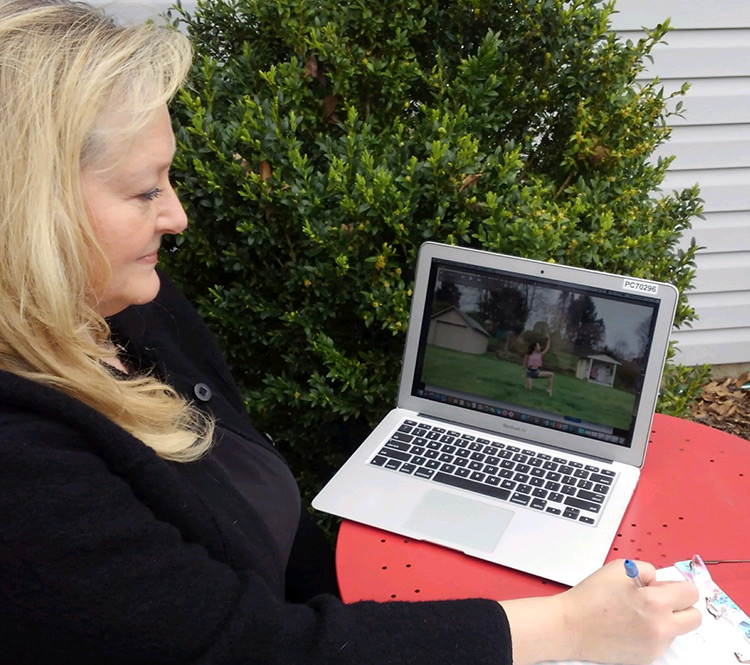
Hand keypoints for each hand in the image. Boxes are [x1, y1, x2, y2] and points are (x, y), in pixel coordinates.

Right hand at [559, 559, 700, 663]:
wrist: (571, 626)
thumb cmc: (590, 598)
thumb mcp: (618, 568)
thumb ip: (647, 570)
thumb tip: (660, 580)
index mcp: (653, 601)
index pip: (691, 593)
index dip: (678, 586)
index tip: (668, 587)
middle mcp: (659, 627)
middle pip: (694, 617)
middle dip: (681, 606)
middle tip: (661, 601)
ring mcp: (654, 645)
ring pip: (677, 631)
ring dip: (666, 621)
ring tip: (638, 613)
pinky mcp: (647, 658)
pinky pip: (661, 643)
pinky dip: (652, 634)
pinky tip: (631, 626)